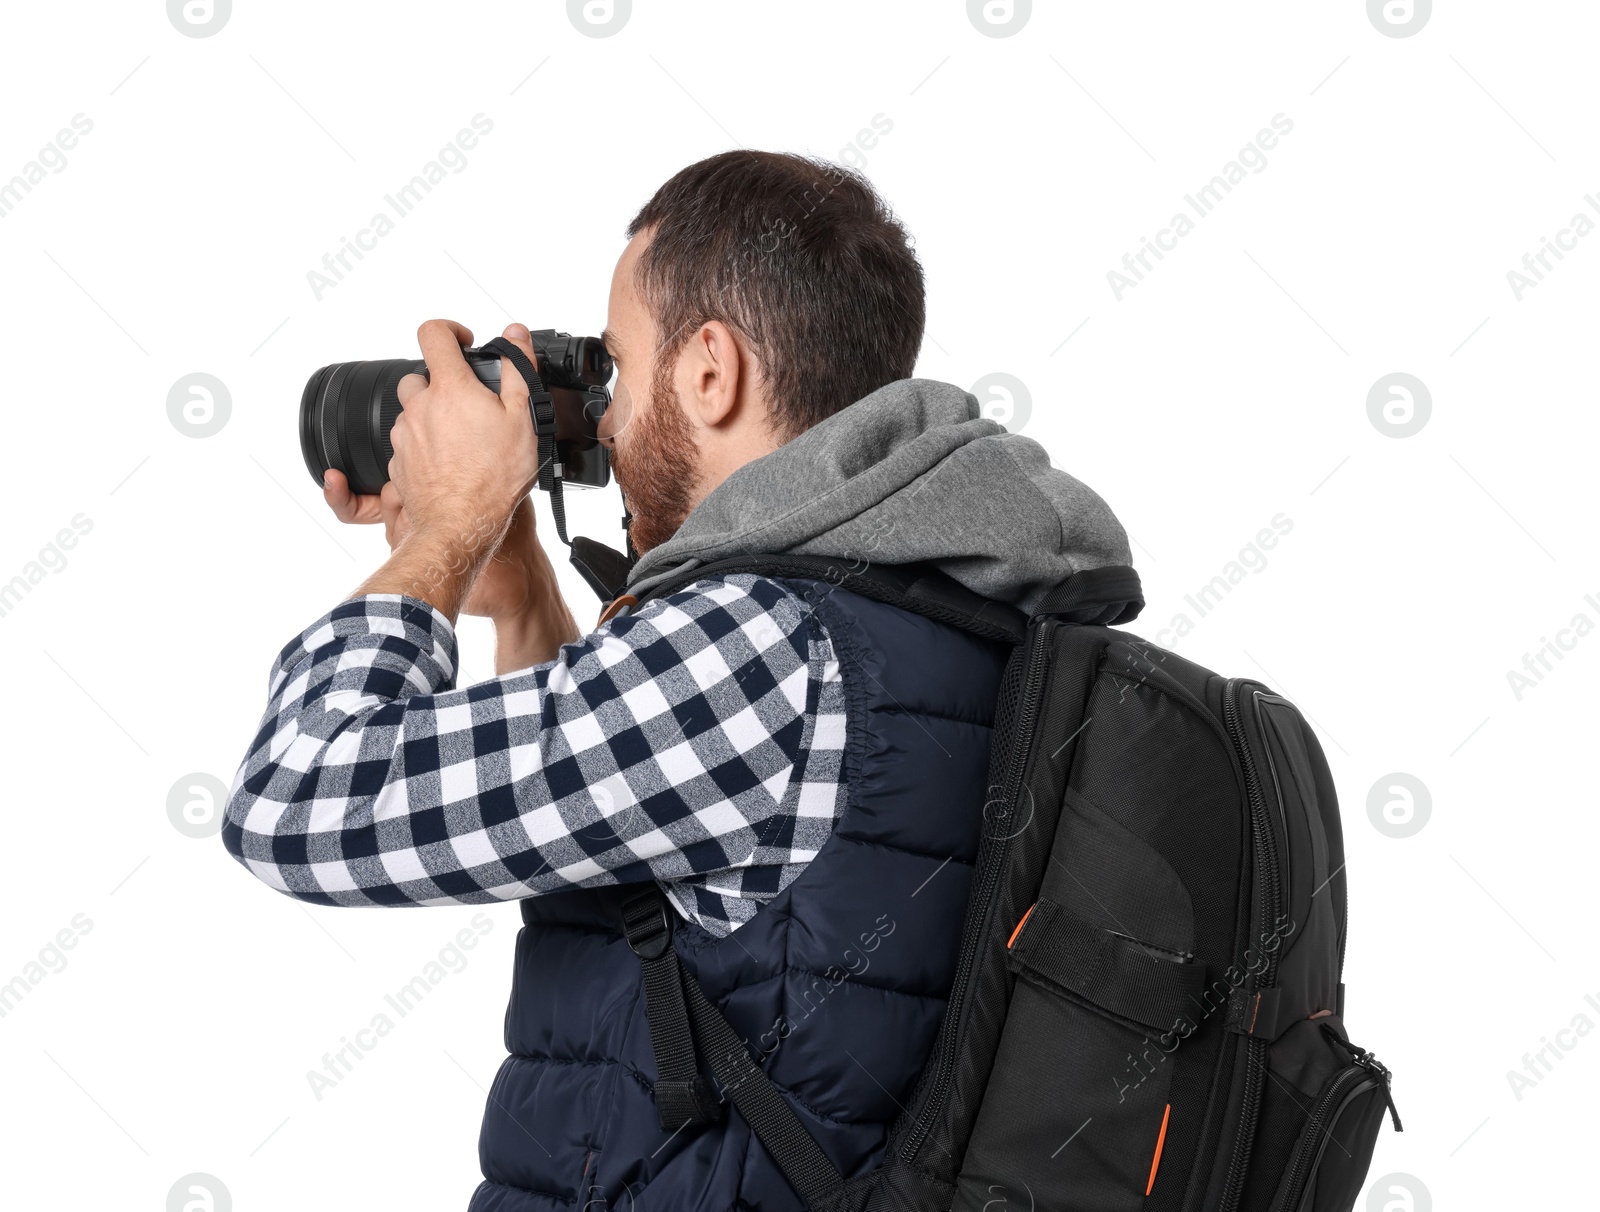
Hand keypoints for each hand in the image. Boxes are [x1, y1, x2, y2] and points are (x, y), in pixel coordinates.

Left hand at [328, 323, 550, 617]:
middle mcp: (419, 407)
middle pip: (421, 377)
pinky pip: (409, 444)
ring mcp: (404, 436)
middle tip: (470, 409)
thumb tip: (514, 335)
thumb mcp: (522, 418)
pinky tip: (450, 465)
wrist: (462, 526)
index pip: (433, 333)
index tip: (462, 343)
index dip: (449, 330)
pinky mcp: (397, 463)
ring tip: (464, 445)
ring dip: (433, 419)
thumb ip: (517, 369)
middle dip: (442, 386)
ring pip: (413, 413)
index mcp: (449, 388)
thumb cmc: (495, 478)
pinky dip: (426, 448)